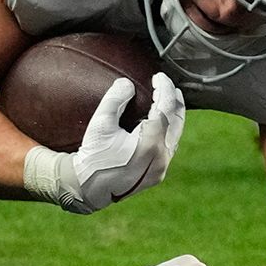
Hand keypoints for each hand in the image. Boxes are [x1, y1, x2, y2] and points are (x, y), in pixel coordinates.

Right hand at [24, 73, 184, 213]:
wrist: (89, 189)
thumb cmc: (93, 155)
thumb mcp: (100, 123)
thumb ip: (115, 99)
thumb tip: (128, 83)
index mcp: (150, 144)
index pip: (166, 108)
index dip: (165, 88)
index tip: (158, 76)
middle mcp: (161, 157)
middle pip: (177, 121)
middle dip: (173, 99)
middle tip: (166, 85)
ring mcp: (161, 167)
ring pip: (176, 135)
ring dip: (173, 115)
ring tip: (169, 99)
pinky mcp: (157, 174)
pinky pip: (170, 146)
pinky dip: (169, 130)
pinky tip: (162, 122)